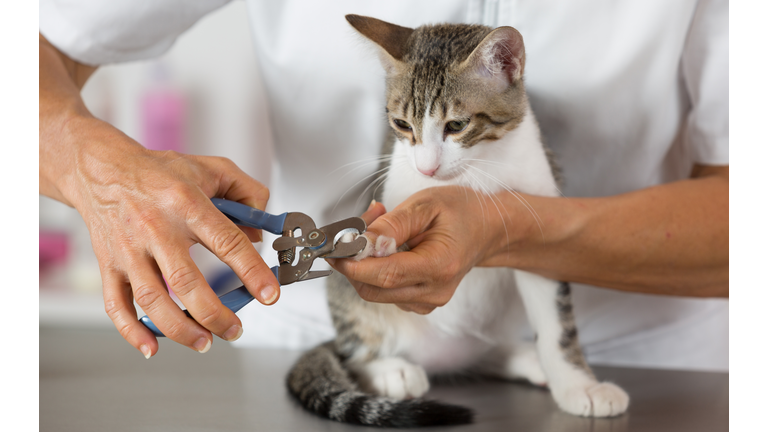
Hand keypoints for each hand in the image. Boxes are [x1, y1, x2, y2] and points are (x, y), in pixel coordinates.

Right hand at [64, 117, 278, 356]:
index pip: (226, 242)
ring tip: (205, 342)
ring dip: (180, 328)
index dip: (251, 271)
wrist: (103, 169)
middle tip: (234, 330)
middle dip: (214, 314)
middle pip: (186, 281)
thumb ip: (248, 194)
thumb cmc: (162, 172)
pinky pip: (116, 304)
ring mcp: (129, 249)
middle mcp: (156, 228)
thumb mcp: (214, 168)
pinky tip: (153, 346)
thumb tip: (260, 235)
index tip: (269, 295)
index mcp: (186, 203)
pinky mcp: (108, 263)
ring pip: (152, 298)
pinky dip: (132, 330)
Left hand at [330, 186, 534, 313]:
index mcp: (439, 266)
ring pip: (376, 292)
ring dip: (365, 264)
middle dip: (353, 262)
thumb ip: (392, 225)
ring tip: (378, 228)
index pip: (385, 275)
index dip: (353, 264)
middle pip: (374, 290)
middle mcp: (434, 291)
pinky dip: (376, 270)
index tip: (333, 247)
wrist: (487, 229)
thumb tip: (361, 243)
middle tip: (353, 229)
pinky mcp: (420, 301)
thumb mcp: (426, 204)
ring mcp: (428, 301)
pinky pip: (386, 291)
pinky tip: (387, 246)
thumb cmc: (461, 211)